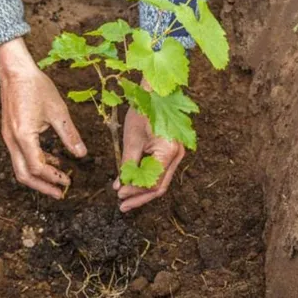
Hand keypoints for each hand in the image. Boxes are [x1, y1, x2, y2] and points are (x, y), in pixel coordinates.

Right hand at [0, 38, 86, 198]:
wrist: (14, 71)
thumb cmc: (36, 87)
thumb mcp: (58, 111)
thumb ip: (70, 135)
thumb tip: (82, 155)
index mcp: (24, 136)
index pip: (38, 167)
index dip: (54, 177)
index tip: (68, 182)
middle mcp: (12, 141)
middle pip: (24, 175)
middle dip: (42, 187)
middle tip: (59, 194)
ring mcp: (8, 138)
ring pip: (20, 167)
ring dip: (38, 177)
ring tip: (57, 180)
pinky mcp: (10, 133)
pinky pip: (20, 156)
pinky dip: (34, 163)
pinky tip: (51, 160)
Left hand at [112, 82, 184, 211]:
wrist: (155, 91)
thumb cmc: (143, 110)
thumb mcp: (131, 139)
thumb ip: (127, 165)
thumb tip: (120, 186)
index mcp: (169, 152)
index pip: (153, 183)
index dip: (135, 192)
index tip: (119, 195)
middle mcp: (177, 155)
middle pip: (160, 186)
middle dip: (140, 197)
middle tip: (122, 206)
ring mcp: (177, 154)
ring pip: (161, 181)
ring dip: (143, 191)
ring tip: (126, 199)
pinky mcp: (171, 151)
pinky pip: (160, 171)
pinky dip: (146, 179)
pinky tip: (133, 184)